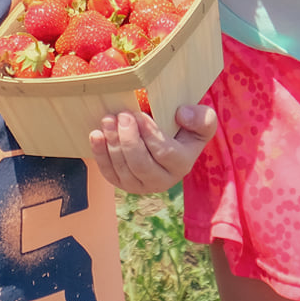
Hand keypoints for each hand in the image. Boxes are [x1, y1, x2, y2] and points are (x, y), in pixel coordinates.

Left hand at [87, 101, 216, 193]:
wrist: (168, 137)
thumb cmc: (185, 126)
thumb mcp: (203, 120)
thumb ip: (202, 118)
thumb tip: (182, 115)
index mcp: (182, 164)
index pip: (164, 153)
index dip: (150, 135)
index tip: (139, 115)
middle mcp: (163, 180)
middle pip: (141, 165)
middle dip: (128, 140)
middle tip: (122, 115)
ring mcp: (141, 185)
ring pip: (123, 169)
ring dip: (112, 143)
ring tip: (108, 120)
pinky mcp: (123, 183)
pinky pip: (109, 173)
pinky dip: (99, 154)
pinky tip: (96, 135)